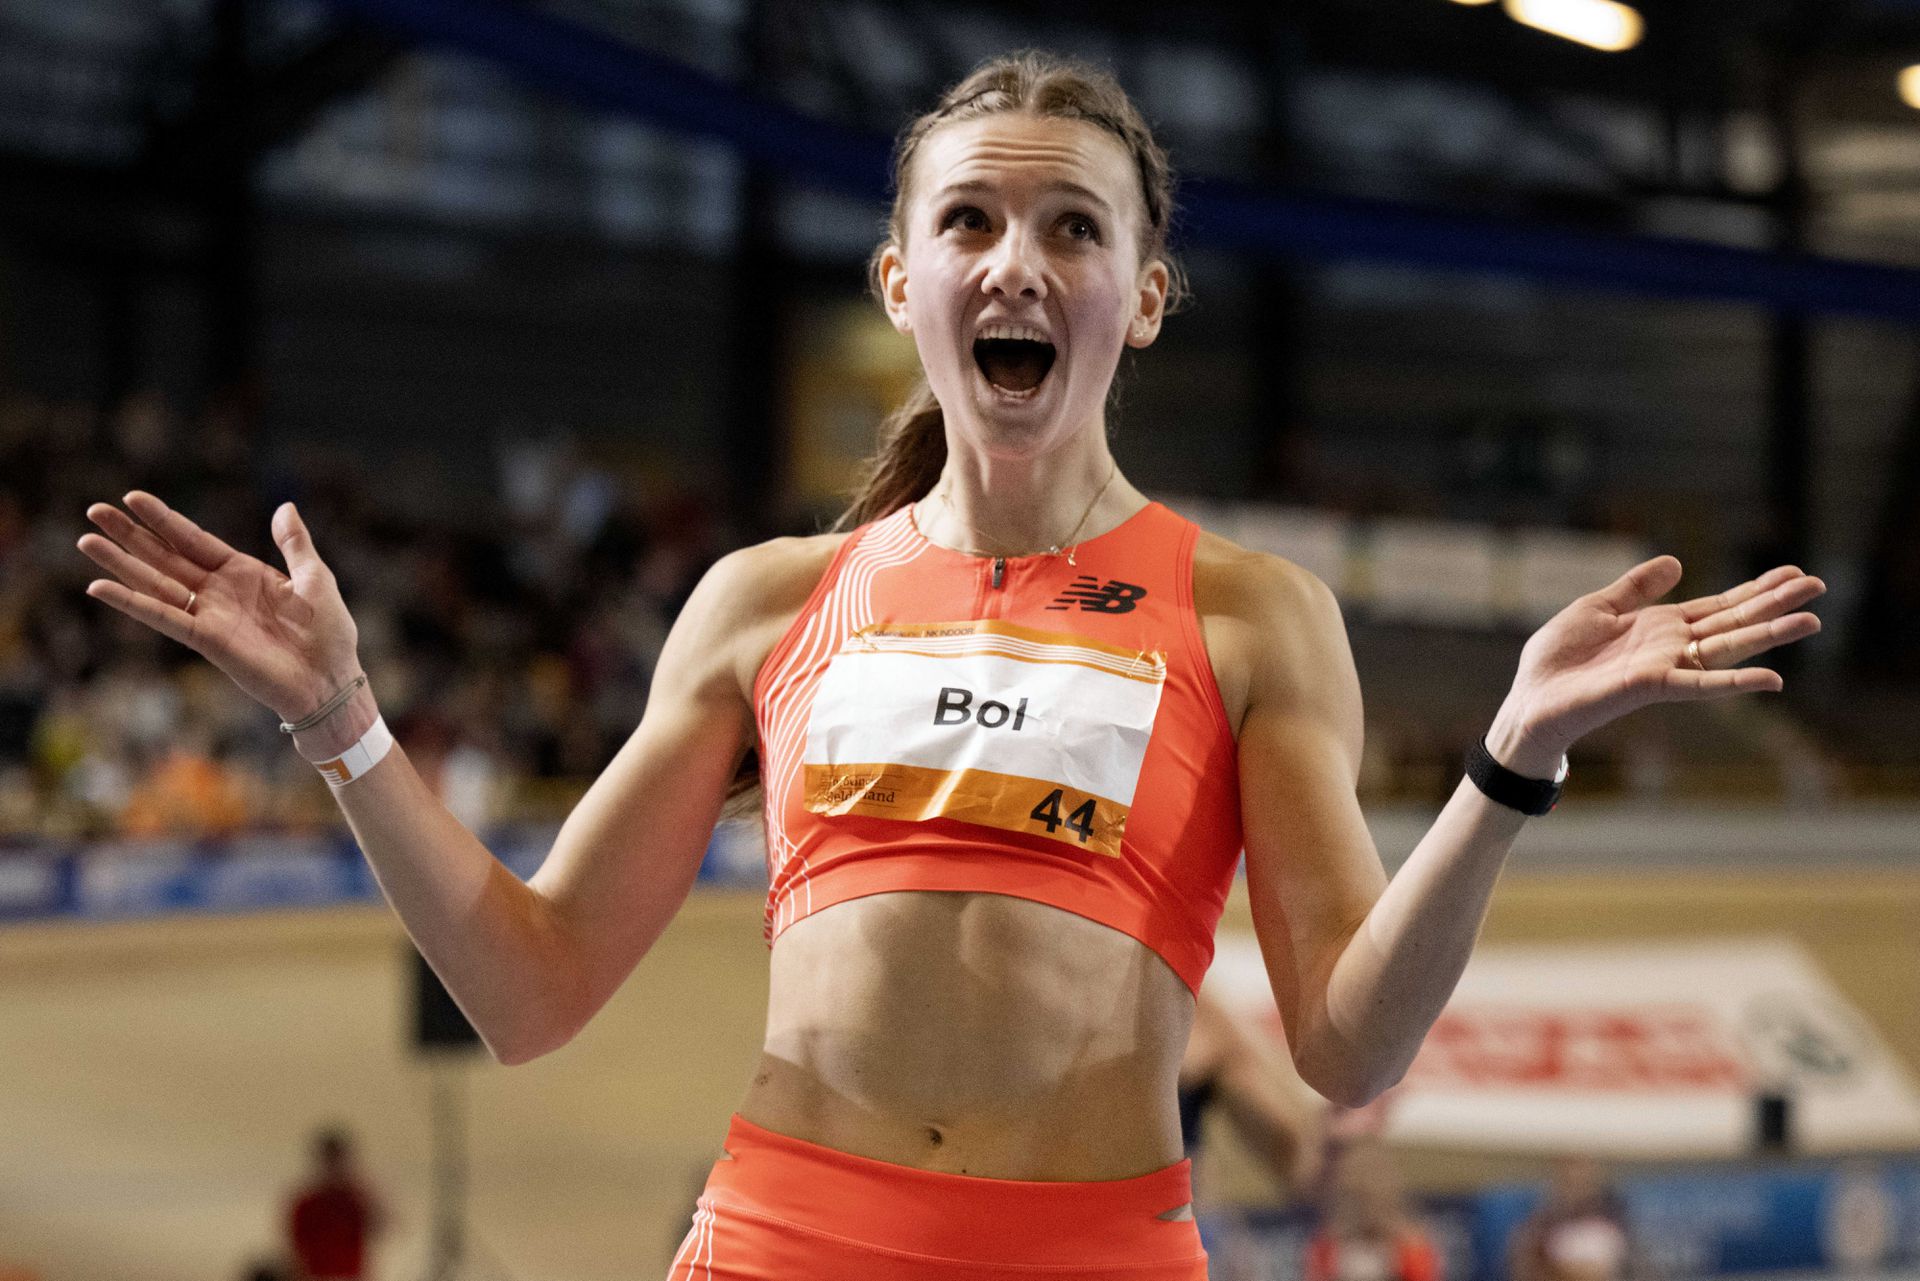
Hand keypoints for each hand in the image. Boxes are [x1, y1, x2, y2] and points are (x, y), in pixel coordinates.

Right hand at [78, 491, 363, 725]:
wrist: (331, 679)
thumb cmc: (329, 633)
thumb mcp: (315, 578)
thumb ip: (295, 544)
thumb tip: (284, 506)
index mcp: (243, 572)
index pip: (194, 539)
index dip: (163, 520)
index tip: (132, 498)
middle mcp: (219, 591)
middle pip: (165, 557)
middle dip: (130, 535)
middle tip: (94, 511)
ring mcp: (209, 615)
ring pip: (155, 583)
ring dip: (121, 563)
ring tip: (86, 541)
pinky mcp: (206, 640)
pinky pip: (163, 617)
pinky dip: (132, 603)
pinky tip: (100, 587)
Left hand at [1501, 556, 1824, 754]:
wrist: (1532, 698)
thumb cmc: (1558, 659)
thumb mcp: (1596, 607)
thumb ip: (1636, 587)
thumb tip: (1677, 561)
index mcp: (1660, 626)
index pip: (1717, 605)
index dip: (1753, 590)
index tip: (1791, 573)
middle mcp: (1672, 647)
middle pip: (1733, 621)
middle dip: (1774, 604)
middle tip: (1820, 585)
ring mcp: (1666, 667)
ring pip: (1728, 647)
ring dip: (1769, 634)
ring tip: (1812, 620)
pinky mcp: (1652, 685)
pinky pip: (1701, 683)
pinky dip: (1737, 682)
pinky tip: (1773, 680)